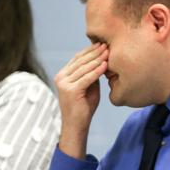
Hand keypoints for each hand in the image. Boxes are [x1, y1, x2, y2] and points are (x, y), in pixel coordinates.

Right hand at [54, 43, 107, 157]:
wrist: (76, 126)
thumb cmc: (84, 108)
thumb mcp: (88, 87)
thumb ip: (91, 74)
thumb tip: (101, 60)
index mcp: (63, 75)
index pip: (77, 58)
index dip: (90, 50)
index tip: (102, 44)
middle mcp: (61, 77)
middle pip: (80, 61)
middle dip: (94, 52)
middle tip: (107, 44)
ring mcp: (64, 84)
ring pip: (84, 68)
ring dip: (97, 59)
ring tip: (108, 52)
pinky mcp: (71, 90)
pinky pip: (87, 78)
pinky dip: (97, 71)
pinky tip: (105, 65)